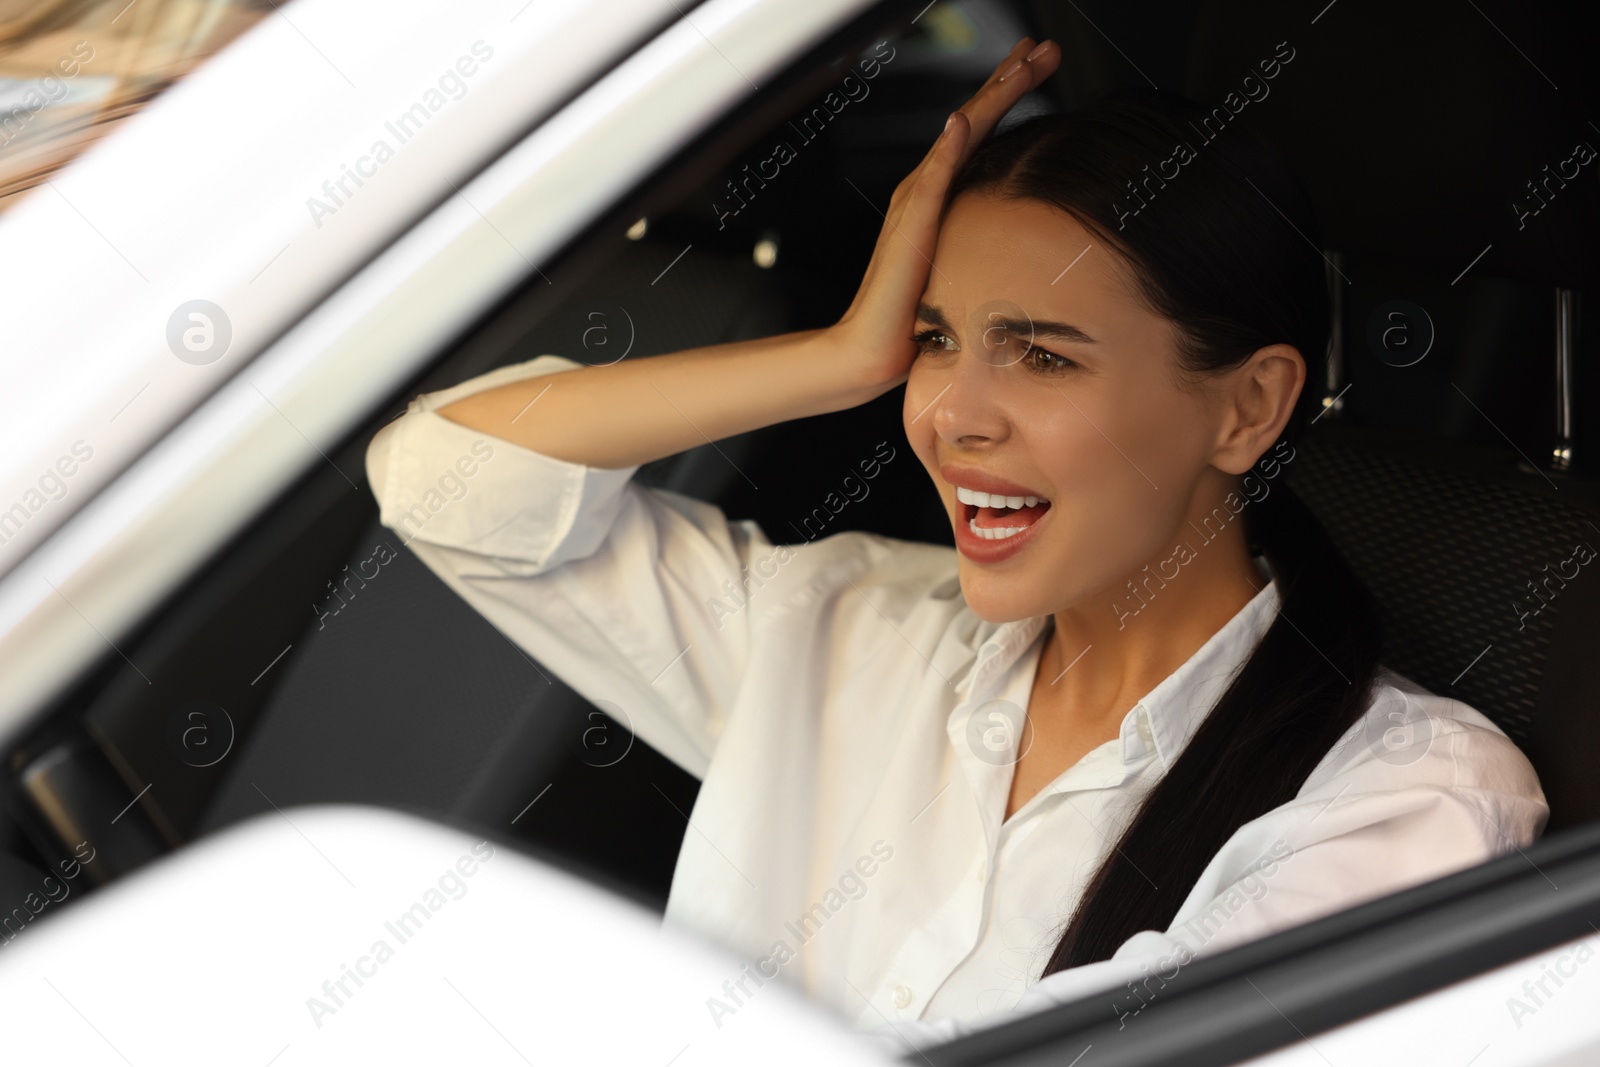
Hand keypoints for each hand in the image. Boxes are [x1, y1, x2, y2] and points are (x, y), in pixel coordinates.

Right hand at [825, 35, 1060, 395]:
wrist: (870, 348)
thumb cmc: (912, 317)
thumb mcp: (959, 266)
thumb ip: (979, 240)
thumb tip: (1019, 237)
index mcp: (939, 193)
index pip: (980, 129)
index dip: (1008, 91)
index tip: (1038, 60)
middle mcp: (925, 187)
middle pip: (973, 119)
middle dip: (1010, 78)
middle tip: (1043, 47)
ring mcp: (914, 204)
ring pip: (958, 137)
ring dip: (990, 99)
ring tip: (1020, 67)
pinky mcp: (909, 230)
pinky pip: (931, 184)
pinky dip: (947, 151)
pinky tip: (961, 124)